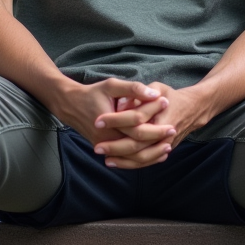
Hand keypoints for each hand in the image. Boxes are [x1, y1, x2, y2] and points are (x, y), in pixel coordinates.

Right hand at [51, 78, 172, 153]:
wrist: (71, 106)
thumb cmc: (92, 93)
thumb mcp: (111, 85)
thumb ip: (132, 88)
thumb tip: (154, 94)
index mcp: (110, 124)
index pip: (137, 122)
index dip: (154, 112)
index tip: (167, 102)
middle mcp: (108, 140)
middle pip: (138, 144)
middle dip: (157, 137)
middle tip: (173, 129)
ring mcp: (107, 148)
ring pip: (133, 157)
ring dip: (152, 153)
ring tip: (168, 144)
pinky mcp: (108, 150)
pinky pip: (128, 159)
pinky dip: (143, 159)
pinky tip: (156, 154)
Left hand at [94, 82, 214, 168]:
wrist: (192, 109)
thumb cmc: (170, 96)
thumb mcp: (157, 87)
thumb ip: (138, 93)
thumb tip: (120, 105)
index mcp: (160, 114)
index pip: (135, 119)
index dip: (116, 120)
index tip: (98, 120)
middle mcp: (164, 133)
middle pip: (136, 144)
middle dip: (115, 147)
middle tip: (97, 147)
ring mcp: (165, 145)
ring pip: (141, 158)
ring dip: (122, 160)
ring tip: (104, 158)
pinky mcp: (163, 151)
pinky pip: (146, 162)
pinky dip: (131, 164)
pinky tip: (116, 162)